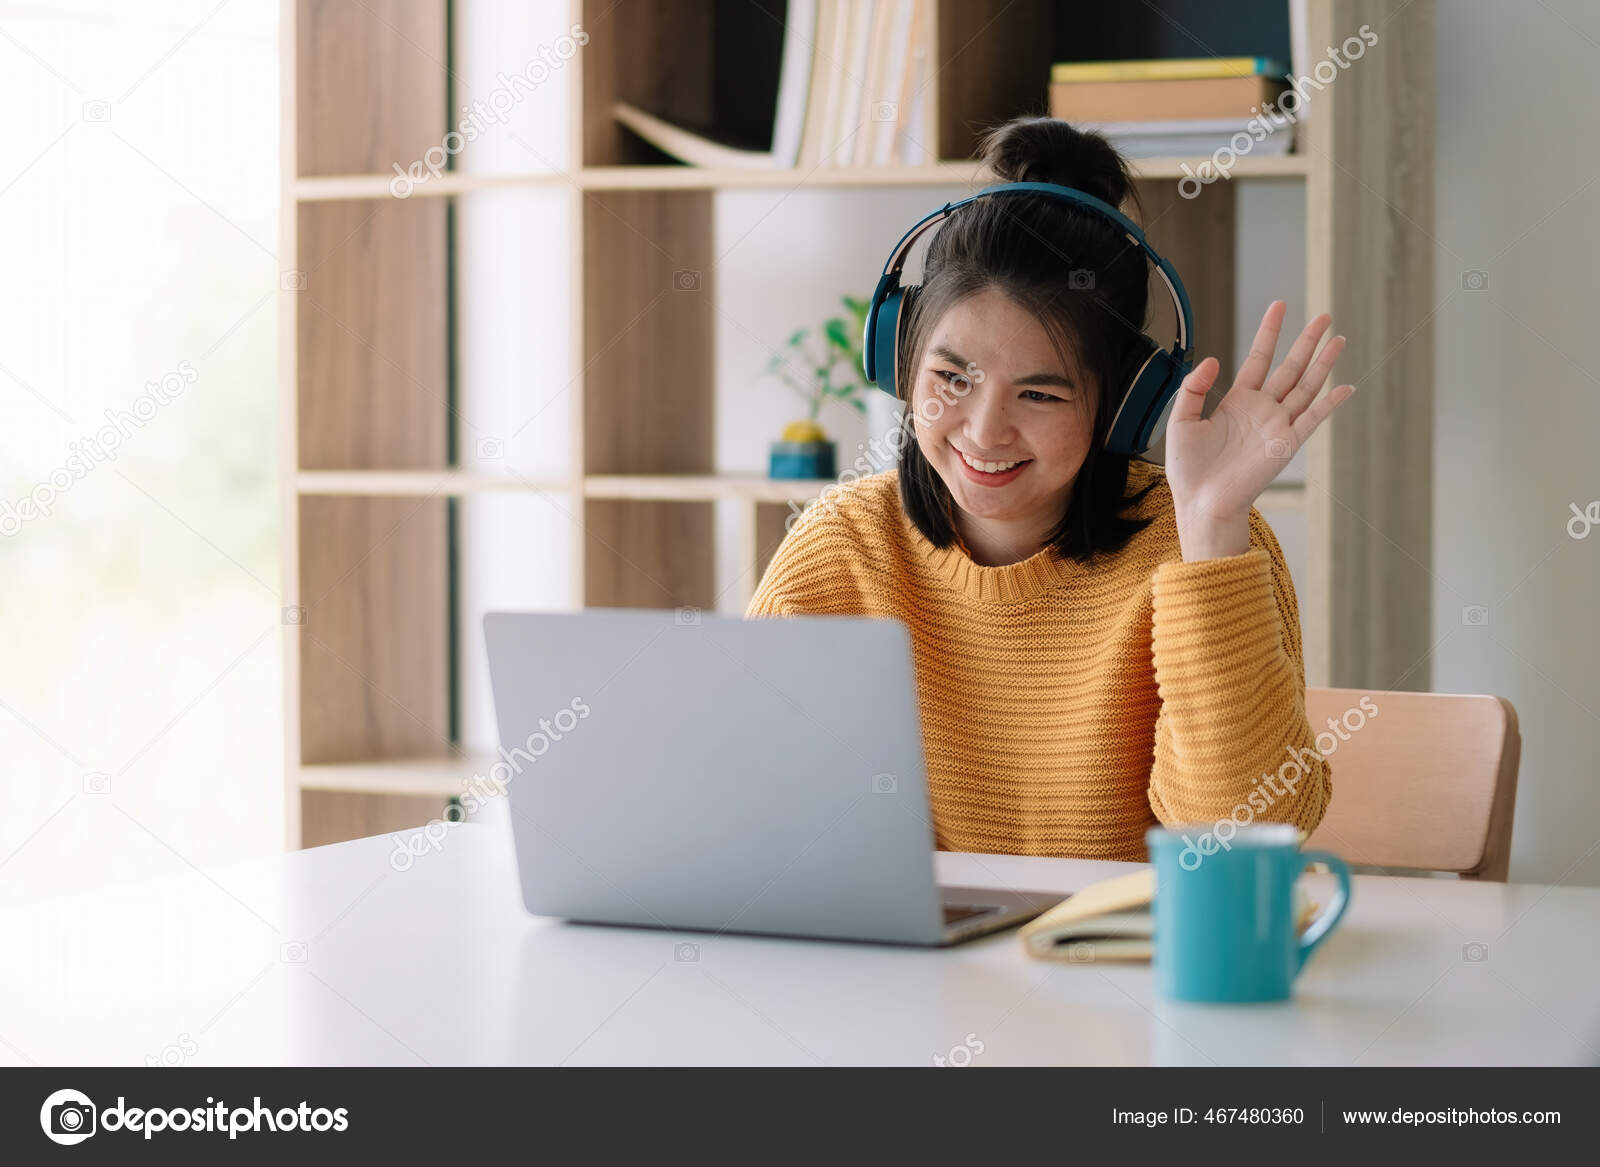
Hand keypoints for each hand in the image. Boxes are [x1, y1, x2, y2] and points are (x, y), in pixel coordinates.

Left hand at [1162, 301, 1355, 560]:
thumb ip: (1193, 389)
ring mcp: (1277, 426)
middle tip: (1325, 316)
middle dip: (1307, 341)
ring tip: (1339, 339)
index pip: (1258, 359)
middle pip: (1290, 368)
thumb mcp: (1181, 421)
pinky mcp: (1285, 445)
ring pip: (1306, 387)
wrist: (1199, 502)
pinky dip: (1329, 403)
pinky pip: (1311, 419)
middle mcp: (1262, 410)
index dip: (1269, 332)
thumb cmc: (1189, 468)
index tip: (1279, 305)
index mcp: (1238, 401)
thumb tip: (1211, 359)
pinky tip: (1345, 386)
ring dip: (1323, 364)